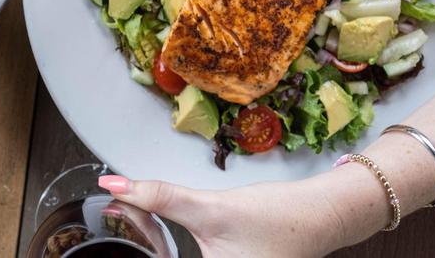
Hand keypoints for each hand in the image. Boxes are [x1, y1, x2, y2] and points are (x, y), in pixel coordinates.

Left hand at [99, 175, 348, 257]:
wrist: (320, 215)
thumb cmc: (277, 218)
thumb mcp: (211, 207)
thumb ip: (161, 198)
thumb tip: (114, 185)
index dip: (133, 243)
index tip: (114, 224)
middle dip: (142, 244)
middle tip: (122, 213)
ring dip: (154, 246)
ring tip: (135, 217)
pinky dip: (172, 249)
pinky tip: (159, 234)